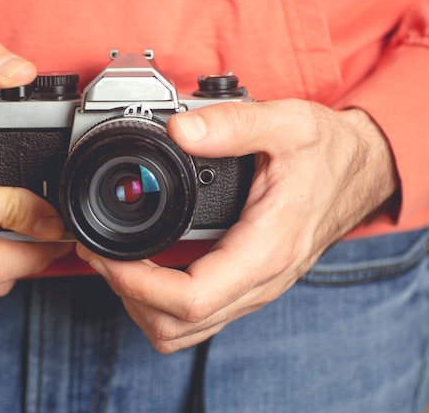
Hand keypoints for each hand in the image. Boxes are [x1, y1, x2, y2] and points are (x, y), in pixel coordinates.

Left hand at [78, 98, 397, 351]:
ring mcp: (253, 289)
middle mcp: (259, 281)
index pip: (191, 299)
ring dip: (140, 305)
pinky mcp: (247, 286)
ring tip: (116, 264)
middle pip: (178, 326)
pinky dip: (160, 304)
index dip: (136, 285)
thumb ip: (233, 124)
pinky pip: (197, 318)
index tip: (106, 254)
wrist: (357, 172)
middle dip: (126, 295)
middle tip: (100, 254)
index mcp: (265, 250)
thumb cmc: (327, 153)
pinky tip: (146, 270)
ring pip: (184, 332)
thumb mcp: (287, 125)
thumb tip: (179, 130)